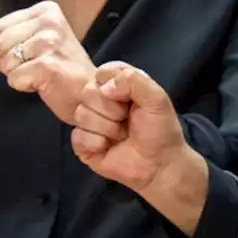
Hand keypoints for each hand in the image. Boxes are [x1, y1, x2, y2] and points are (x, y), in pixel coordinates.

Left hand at [0, 1, 95, 123]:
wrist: (91, 93)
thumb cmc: (66, 68)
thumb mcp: (47, 36)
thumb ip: (21, 32)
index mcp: (48, 10)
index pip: (1, 27)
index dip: (10, 46)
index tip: (33, 53)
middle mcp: (49, 22)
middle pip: (0, 43)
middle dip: (9, 62)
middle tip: (34, 68)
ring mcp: (48, 43)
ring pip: (5, 62)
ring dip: (18, 74)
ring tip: (40, 75)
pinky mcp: (45, 66)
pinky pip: (13, 79)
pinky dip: (24, 86)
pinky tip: (43, 84)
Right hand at [70, 61, 190, 193]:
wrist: (159, 165)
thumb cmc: (160, 129)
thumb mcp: (156, 98)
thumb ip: (134, 81)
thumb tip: (104, 88)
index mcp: (116, 83)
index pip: (101, 72)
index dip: (116, 87)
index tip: (131, 101)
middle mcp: (99, 99)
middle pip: (87, 92)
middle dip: (112, 111)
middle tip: (126, 120)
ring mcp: (88, 121)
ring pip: (81, 114)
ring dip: (107, 128)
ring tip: (121, 135)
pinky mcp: (82, 143)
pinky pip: (77, 136)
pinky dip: (96, 143)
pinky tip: (108, 147)